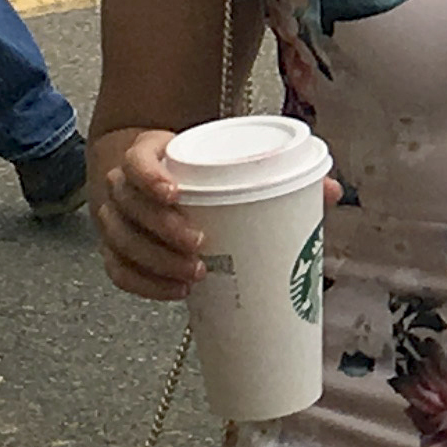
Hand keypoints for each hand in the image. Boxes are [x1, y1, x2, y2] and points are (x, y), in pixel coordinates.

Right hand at [92, 128, 340, 301]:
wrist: (161, 179)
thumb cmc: (203, 172)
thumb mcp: (233, 161)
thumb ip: (279, 172)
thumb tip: (331, 192)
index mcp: (150, 154)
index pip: (136, 161)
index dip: (150, 177)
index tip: (176, 194)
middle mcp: (124, 186)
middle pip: (128, 207)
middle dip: (162, 230)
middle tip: (200, 245)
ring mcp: (116, 219)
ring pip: (120, 241)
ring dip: (155, 261)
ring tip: (195, 273)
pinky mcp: (117, 249)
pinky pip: (118, 270)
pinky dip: (145, 285)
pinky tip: (178, 292)